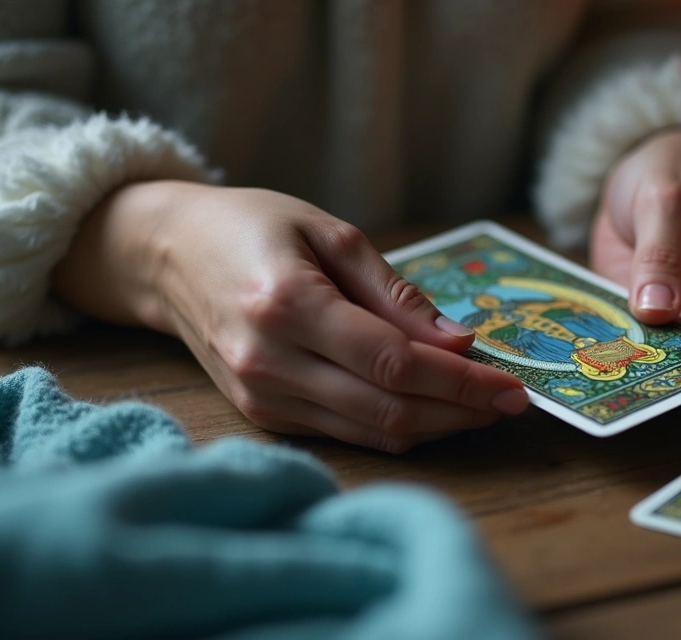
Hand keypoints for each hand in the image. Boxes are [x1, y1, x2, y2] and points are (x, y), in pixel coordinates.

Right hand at [52, 182, 528, 451]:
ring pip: (372, 433)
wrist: (168, 257)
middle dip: (460, 413)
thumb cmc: (253, 228)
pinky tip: (431, 407)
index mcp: (287, 305)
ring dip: (436, 427)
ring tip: (482, 407)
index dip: (460, 383)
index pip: (394, 363)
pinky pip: (347, 433)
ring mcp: (261, 397)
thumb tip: (461, 344)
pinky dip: (397, 426)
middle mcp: (269, 362)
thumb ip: (396, 293)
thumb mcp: (331, 233)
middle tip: (512, 403)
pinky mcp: (261, 415)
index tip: (512, 388)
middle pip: (388, 410)